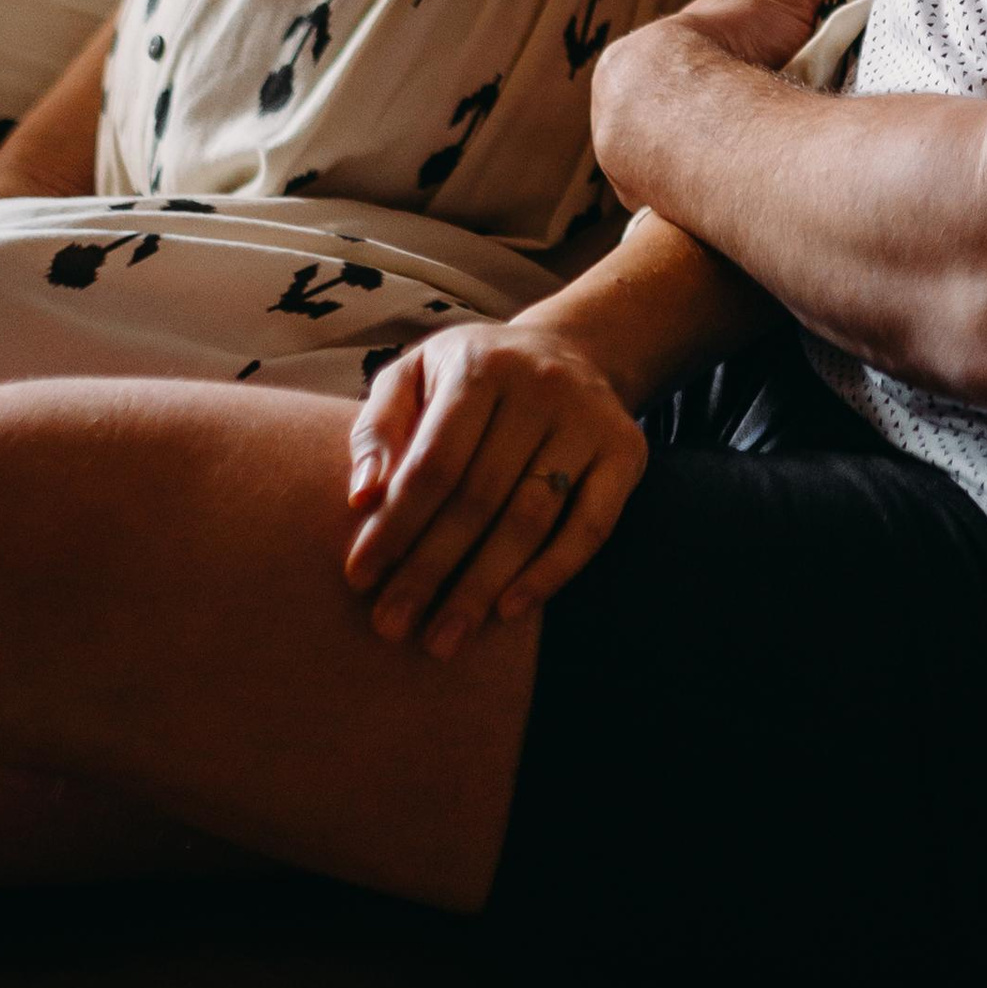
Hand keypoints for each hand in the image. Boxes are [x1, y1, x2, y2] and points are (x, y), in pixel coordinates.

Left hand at [342, 317, 649, 655]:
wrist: (568, 349)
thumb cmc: (471, 377)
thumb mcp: (415, 375)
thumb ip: (378, 429)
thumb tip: (361, 498)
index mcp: (480, 366)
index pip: (433, 462)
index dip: (395, 525)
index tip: (360, 579)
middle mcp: (540, 386)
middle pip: (479, 497)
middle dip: (429, 570)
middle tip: (392, 625)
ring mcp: (589, 419)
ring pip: (531, 518)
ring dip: (482, 587)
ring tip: (442, 638)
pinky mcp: (627, 450)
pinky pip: (591, 526)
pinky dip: (551, 573)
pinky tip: (508, 611)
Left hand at [591, 0, 874, 197]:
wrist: (684, 111)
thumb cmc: (735, 47)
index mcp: (658, 49)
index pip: (693, 62)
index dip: (727, 73)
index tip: (755, 88)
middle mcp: (628, 94)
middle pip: (671, 110)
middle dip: (701, 121)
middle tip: (745, 138)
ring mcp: (622, 143)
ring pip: (659, 152)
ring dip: (688, 163)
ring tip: (732, 179)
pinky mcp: (628, 188)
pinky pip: (656, 194)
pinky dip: (679, 200)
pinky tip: (706, 213)